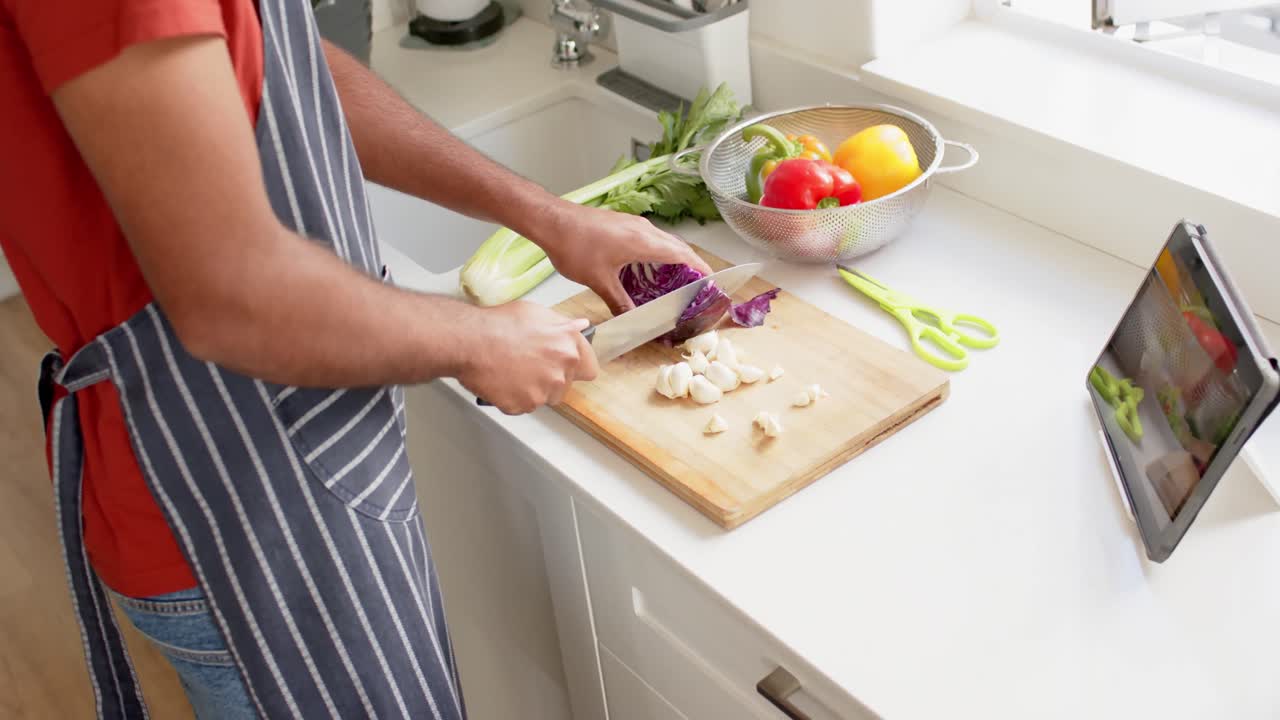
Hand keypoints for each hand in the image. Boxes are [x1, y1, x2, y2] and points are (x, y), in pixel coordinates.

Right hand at [459, 302, 599, 414]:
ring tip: (513, 372)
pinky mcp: (524, 405)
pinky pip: (523, 406)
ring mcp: (543, 391)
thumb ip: (562, 325)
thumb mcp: (536, 313)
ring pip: (544, 398)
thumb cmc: (499, 323)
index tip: (564, 366)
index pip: (589, 370)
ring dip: (533, 390)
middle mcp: (561, 371)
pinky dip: (513, 398)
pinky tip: (502, 381)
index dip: (576, 368)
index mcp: (569, 346)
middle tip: (528, 366)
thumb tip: (580, 326)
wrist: (470, 341)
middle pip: (564, 386)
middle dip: (550, 378)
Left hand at [534, 202, 712, 315]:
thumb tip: (631, 320)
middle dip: (690, 266)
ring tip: (675, 281)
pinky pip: (649, 239)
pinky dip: (656, 253)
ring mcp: (633, 224)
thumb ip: (619, 302)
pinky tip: (647, 269)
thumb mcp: (599, 281)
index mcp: (644, 242)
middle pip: (678, 248)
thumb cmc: (574, 246)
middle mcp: (644, 230)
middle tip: (696, 286)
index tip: (712, 282)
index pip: (684, 255)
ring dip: (672, 259)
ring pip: (663, 242)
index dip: (701, 269)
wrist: (552, 221)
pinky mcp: (623, 224)